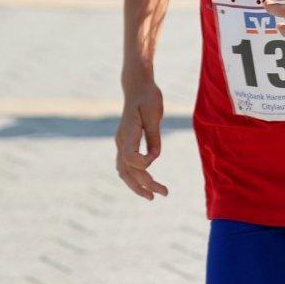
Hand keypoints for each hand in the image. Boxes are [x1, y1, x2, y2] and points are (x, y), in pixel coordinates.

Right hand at [115, 82, 167, 200]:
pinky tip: (144, 184)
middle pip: (127, 170)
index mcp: (128, 132)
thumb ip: (154, 136)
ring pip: (124, 171)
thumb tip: (155, 157)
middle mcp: (121, 140)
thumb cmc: (148, 97)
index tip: (155, 158)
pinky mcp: (125, 143)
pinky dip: (133, 177)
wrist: (137, 87)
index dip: (143, 163)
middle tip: (163, 193)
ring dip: (137, 185)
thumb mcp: (154, 113)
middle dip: (144, 184)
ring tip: (152, 196)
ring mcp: (121, 143)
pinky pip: (125, 165)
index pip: (129, 158)